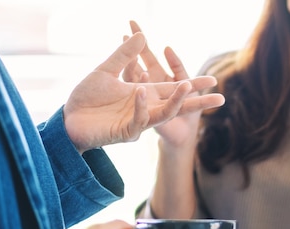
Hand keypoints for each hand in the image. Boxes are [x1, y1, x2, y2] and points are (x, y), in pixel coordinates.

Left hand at [63, 31, 224, 151]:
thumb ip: (125, 56)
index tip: (214, 80)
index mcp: (146, 94)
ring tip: (185, 86)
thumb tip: (143, 35)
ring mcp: (138, 122)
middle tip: (220, 98)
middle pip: (179, 105)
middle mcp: (147, 108)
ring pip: (164, 113)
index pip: (174, 89)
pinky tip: (141, 91)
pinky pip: (140, 120)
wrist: (68, 119)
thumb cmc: (87, 98)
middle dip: (199, 102)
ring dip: (176, 101)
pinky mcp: (126, 132)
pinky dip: (142, 106)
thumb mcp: (106, 71)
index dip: (194, 85)